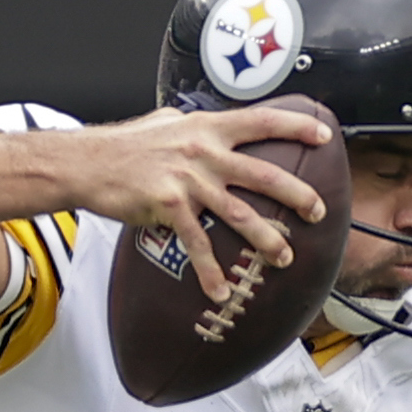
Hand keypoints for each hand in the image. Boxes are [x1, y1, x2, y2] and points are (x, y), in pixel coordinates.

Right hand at [64, 103, 334, 302]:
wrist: (88, 163)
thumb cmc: (124, 146)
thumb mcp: (166, 123)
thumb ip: (196, 127)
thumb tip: (212, 128)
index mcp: (208, 128)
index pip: (263, 121)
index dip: (297, 126)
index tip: (324, 136)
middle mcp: (205, 151)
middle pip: (263, 174)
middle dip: (296, 194)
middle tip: (318, 211)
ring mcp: (189, 180)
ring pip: (240, 212)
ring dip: (266, 238)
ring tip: (284, 256)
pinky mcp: (169, 206)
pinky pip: (197, 244)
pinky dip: (210, 270)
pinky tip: (220, 290)